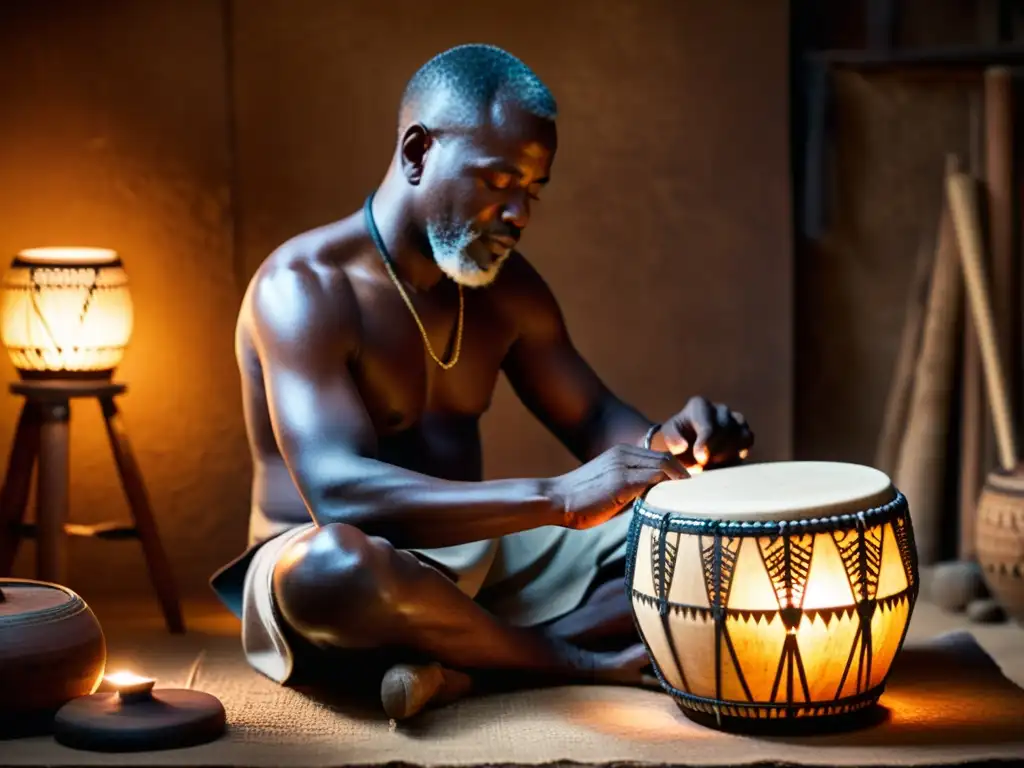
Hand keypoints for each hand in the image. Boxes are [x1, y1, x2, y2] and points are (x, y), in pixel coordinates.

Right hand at [548, 444, 687, 529]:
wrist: (555, 500)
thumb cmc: (580, 501)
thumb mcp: (609, 490)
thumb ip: (631, 490)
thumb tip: (653, 503)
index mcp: (620, 453)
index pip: (658, 456)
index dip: (676, 470)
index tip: (687, 487)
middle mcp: (622, 454)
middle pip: (666, 458)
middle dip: (684, 473)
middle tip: (697, 492)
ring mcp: (622, 466)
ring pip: (663, 465)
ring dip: (680, 480)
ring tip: (691, 496)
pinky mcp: (621, 481)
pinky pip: (654, 478)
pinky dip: (669, 486)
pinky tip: (676, 499)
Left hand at [660, 396, 753, 468]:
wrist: (687, 445)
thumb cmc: (676, 440)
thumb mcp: (667, 438)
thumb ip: (672, 440)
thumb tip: (682, 446)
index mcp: (699, 405)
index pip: (708, 426)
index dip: (706, 444)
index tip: (700, 458)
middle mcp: (720, 409)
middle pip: (726, 432)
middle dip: (715, 452)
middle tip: (704, 465)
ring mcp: (735, 419)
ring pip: (741, 436)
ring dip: (728, 454)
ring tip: (713, 463)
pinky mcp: (745, 431)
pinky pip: (747, 441)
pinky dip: (738, 453)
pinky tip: (724, 461)